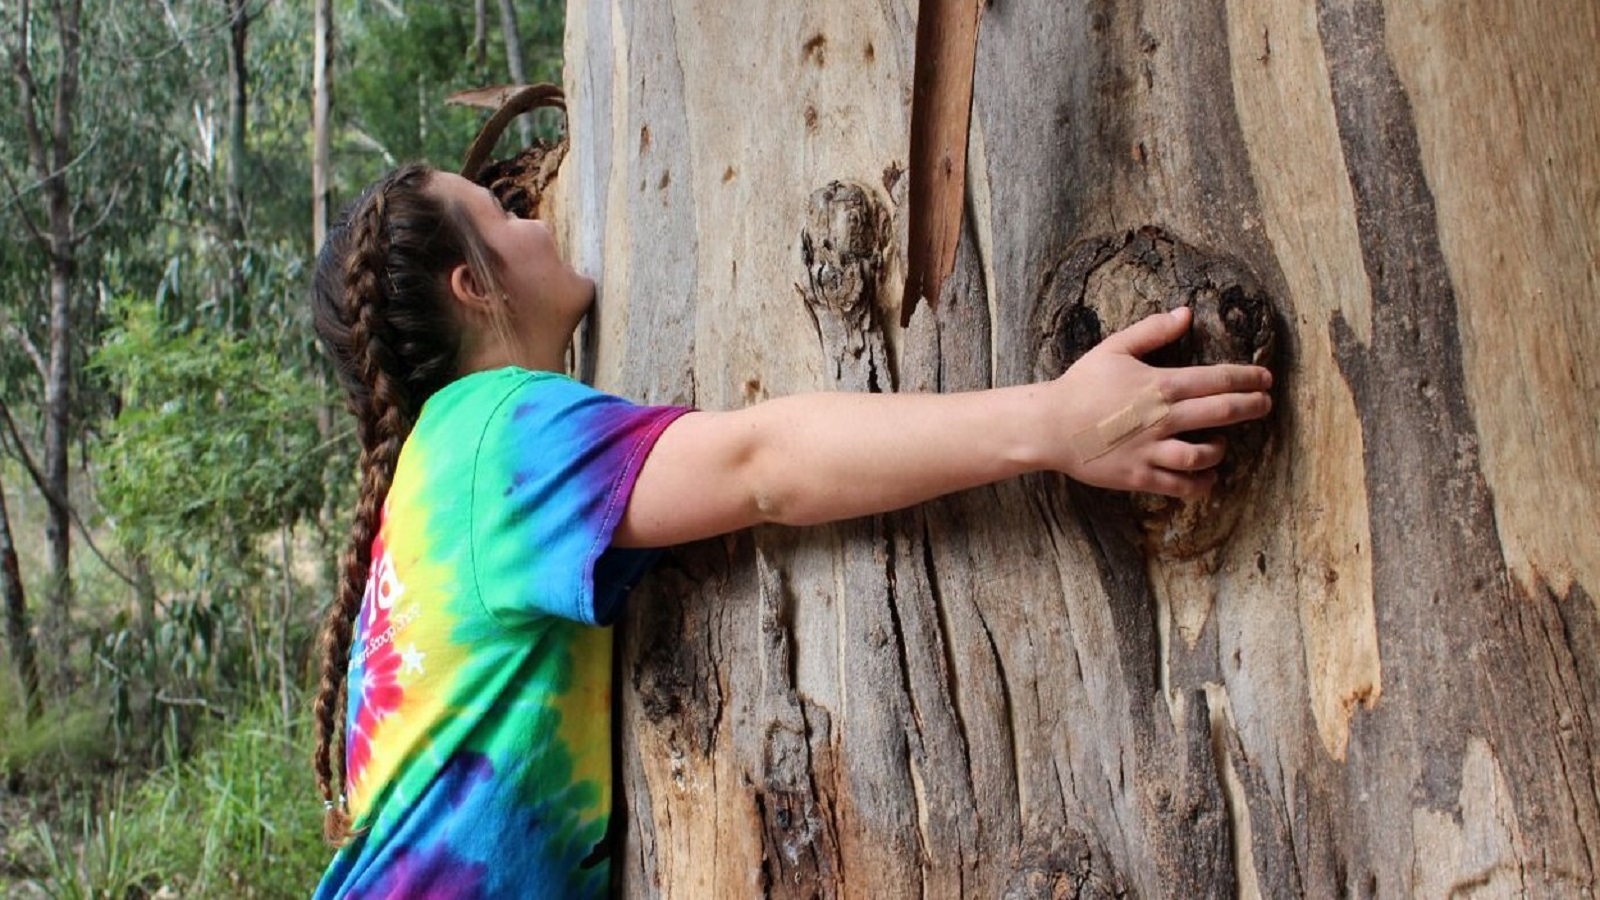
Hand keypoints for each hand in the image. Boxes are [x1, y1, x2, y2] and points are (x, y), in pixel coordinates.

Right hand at [1048, 307, 1272, 497]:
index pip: (1219, 379)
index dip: (1248, 378)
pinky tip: (1207, 477)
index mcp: (1161, 384)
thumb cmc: (1081, 385)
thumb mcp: (1114, 348)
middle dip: (1252, 407)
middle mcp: (1163, 418)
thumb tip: (1186, 313)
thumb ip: (1153, 330)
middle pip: (1223, 412)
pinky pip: (1181, 485)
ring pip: (1205, 454)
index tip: (1265, 379)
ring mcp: (1152, 450)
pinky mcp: (1140, 475)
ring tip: (1223, 445)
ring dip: (1221, 449)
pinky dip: (1201, 483)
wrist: (1049, 426)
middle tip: (1265, 405)